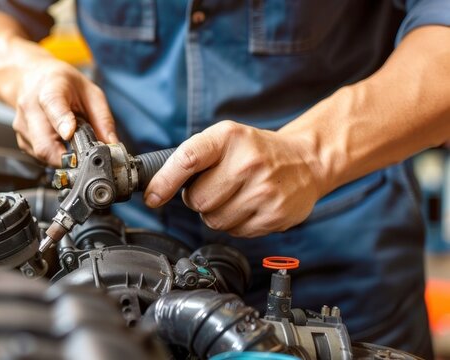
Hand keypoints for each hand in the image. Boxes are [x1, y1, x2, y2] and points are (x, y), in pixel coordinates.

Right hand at [12, 58, 117, 165]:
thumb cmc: (62, 83)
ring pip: (41, 154)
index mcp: (50, 89)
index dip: (62, 122)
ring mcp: (22, 124)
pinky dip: (53, 155)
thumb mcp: (90, 93)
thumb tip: (111, 145)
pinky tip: (58, 141)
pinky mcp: (20, 138)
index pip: (53, 106)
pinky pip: (38, 156)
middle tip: (84, 157)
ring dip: (61, 156)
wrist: (30, 77)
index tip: (70, 134)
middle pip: (43, 144)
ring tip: (70, 141)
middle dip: (67, 158)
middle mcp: (31, 106)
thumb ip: (103, 119)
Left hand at [143, 121, 325, 237]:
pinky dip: (237, 224)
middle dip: (198, 199)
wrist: (307, 160)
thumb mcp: (225, 138)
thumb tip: (156, 188)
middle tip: (215, 188)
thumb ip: (192, 157)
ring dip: (217, 213)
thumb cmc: (256, 151)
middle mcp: (248, 162)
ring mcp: (264, 190)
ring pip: (215, 220)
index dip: (164, 182)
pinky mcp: (275, 214)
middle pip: (198, 200)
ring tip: (235, 196)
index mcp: (228, 137)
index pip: (186, 160)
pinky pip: (236, 232)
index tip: (152, 197)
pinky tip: (250, 206)